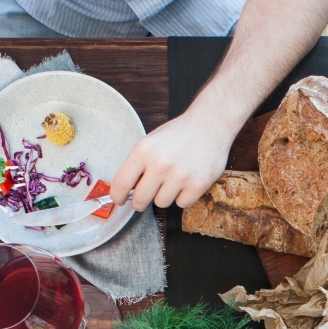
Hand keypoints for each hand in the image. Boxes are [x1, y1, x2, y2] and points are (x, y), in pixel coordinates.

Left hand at [109, 110, 235, 211]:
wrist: (210, 125)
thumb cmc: (178, 135)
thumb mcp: (150, 142)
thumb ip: (137, 165)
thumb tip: (125, 191)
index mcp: (143, 150)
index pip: (121, 183)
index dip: (117, 196)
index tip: (119, 200)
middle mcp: (160, 163)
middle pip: (140, 200)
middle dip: (140, 203)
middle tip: (143, 199)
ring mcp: (180, 175)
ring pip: (161, 203)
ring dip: (165, 196)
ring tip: (173, 180)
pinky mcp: (198, 185)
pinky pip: (181, 203)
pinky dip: (183, 196)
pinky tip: (187, 181)